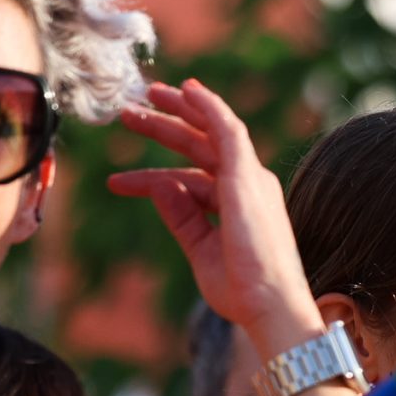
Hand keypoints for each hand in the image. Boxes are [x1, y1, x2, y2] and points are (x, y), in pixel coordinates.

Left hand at [111, 79, 322, 351]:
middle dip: (164, 128)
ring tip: (139, 103)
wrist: (269, 303)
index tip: (126, 178)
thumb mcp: (201, 250)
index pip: (194, 179)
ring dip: (176, 113)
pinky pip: (227, 130)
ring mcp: (249, 179)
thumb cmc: (243, 288)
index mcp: (240, 204)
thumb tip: (159, 185)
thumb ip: (182, 216)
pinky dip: (208, 107)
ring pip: (210, 132)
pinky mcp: (245, 177)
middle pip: (200, 147)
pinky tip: (188, 92)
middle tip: (128, 115)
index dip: (158, 173)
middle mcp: (248, 184)